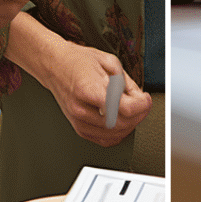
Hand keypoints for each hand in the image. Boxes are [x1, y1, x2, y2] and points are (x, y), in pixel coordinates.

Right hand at [21, 31, 149, 145]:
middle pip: (122, 123)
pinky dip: (117, 134)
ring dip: (129, 125)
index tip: (146, 99)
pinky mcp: (78, 128)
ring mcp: (78, 121)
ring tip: (131, 111)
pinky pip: (104, 140)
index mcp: (89, 89)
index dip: (142, 105)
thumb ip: (126, 81)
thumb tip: (138, 97)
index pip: (125, 108)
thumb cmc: (77, 61)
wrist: (54, 66)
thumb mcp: (108, 61)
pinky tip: (120, 122)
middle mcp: (82, 108)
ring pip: (114, 134)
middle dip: (138, 115)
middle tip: (141, 103)